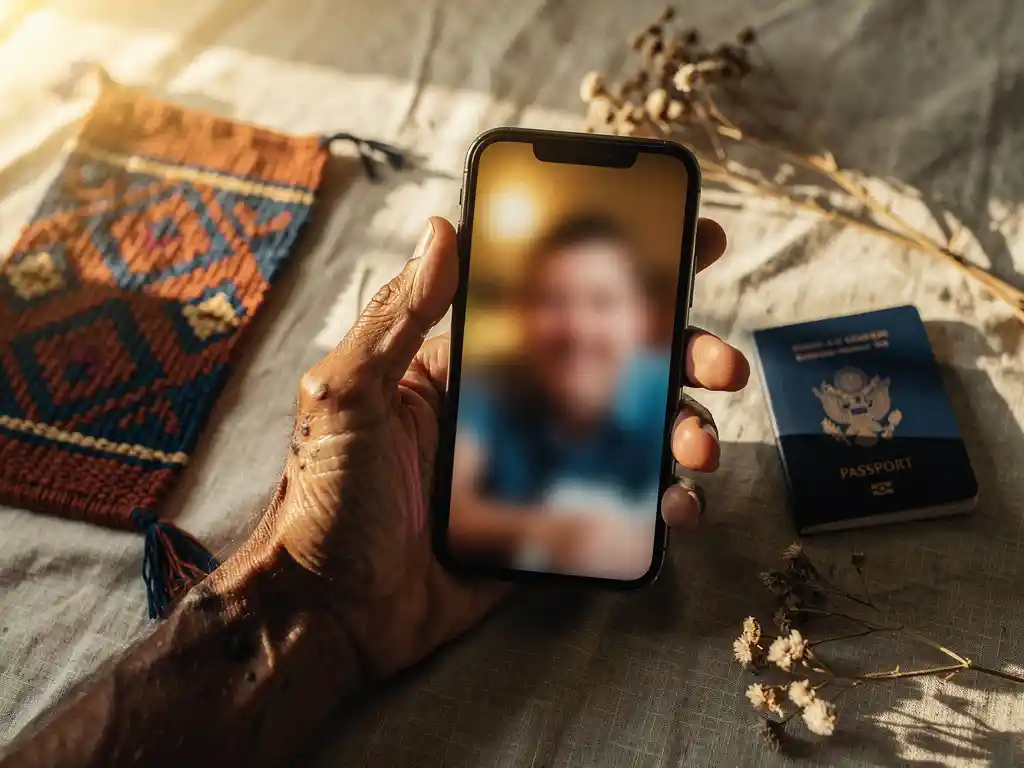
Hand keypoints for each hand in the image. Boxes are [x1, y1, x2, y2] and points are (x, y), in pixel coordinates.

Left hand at [259, 216, 747, 682]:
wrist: (332, 611)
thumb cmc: (325, 498)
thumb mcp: (348, 395)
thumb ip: (397, 318)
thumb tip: (441, 231)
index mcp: (470, 364)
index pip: (557, 301)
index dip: (622, 270)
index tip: (692, 241)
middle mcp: (514, 406)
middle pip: (617, 366)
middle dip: (681, 356)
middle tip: (721, 364)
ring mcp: (538, 467)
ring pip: (631, 434)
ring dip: (683, 430)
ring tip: (701, 447)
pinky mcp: (551, 526)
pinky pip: (621, 506)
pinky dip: (660, 502)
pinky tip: (678, 505)